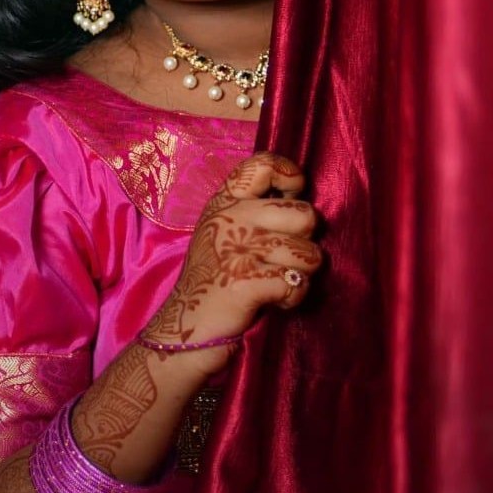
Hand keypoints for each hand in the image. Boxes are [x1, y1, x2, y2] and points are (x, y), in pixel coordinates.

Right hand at [139, 153, 322, 375]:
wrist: (185, 329)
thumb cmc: (215, 281)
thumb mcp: (225, 233)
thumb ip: (257, 211)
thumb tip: (301, 199)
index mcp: (224, 202)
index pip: (262, 164)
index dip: (290, 175)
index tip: (292, 198)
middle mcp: (229, 218)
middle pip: (304, 213)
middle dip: (306, 242)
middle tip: (284, 259)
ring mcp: (236, 249)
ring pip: (307, 252)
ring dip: (302, 274)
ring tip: (279, 282)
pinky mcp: (243, 281)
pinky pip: (295, 283)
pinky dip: (293, 298)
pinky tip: (274, 301)